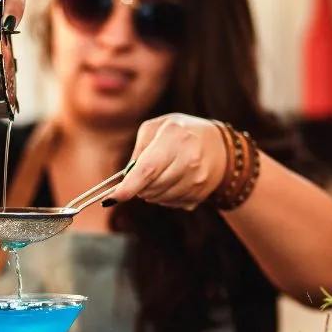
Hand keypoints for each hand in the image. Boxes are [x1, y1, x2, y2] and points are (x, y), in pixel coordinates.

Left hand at [107, 114, 226, 210]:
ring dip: (151, 192)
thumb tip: (125, 178)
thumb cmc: (180, 133)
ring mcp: (198, 179)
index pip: (148, 169)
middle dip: (138, 186)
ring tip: (159, 175)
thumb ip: (138, 150)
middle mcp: (190, 159)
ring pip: (159, 198)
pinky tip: (172, 181)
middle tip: (140, 175)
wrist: (219, 145)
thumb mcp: (156, 128)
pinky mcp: (200, 194)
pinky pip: (171, 204)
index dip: (128, 187)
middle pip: (151, 187)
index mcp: (175, 137)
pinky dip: (164, 196)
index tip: (112, 197)